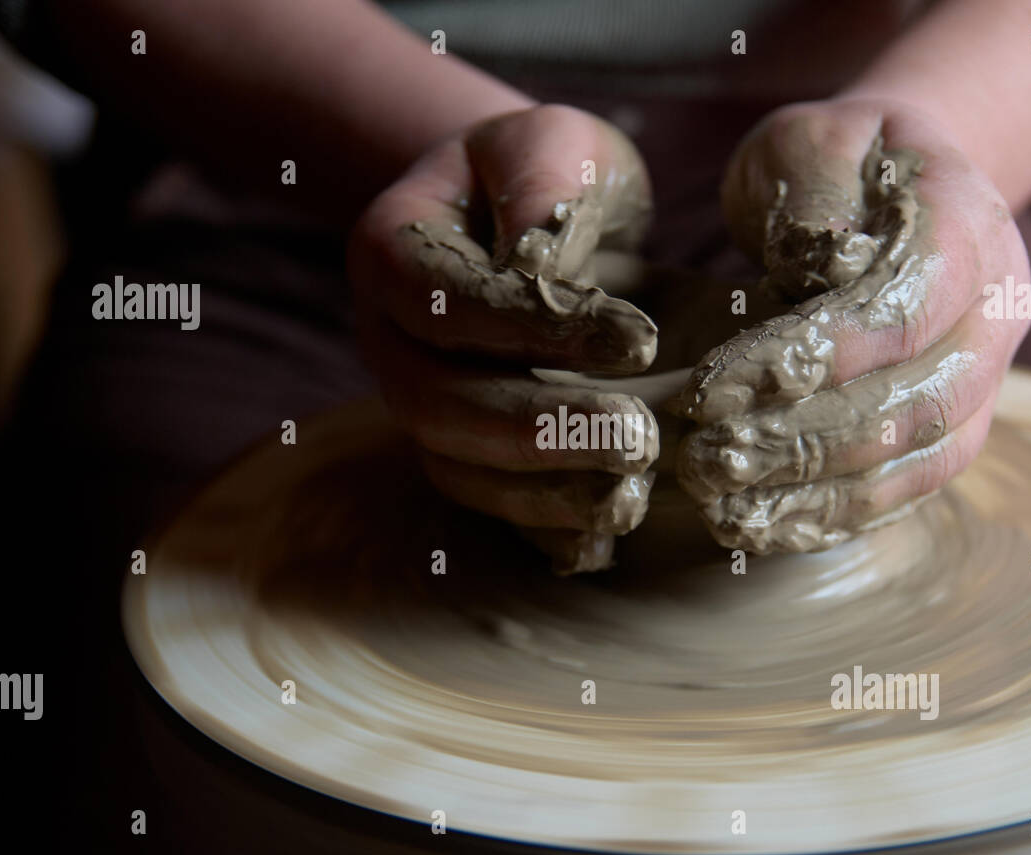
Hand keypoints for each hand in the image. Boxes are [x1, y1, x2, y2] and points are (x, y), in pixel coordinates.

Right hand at [348, 105, 659, 572]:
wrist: (530, 219)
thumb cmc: (544, 174)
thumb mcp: (550, 144)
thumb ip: (541, 185)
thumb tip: (540, 265)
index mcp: (394, 254)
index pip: (446, 303)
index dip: (532, 327)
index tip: (637, 338)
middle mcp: (392, 341)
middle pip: (439, 405)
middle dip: (540, 429)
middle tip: (637, 438)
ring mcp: (424, 404)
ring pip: (459, 469)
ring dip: (544, 491)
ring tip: (630, 494)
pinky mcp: (468, 452)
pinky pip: (490, 504)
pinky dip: (544, 526)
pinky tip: (606, 533)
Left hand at [675, 99, 1030, 552]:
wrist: (897, 189)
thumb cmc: (841, 162)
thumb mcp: (814, 140)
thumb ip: (815, 192)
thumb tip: (811, 263)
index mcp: (970, 230)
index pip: (900, 311)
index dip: (809, 357)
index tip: (711, 388)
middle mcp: (995, 316)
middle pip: (911, 401)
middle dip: (798, 441)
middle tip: (703, 459)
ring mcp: (985, 381)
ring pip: (914, 458)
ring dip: (814, 491)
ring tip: (721, 505)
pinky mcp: (953, 430)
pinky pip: (909, 489)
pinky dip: (837, 515)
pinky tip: (762, 527)